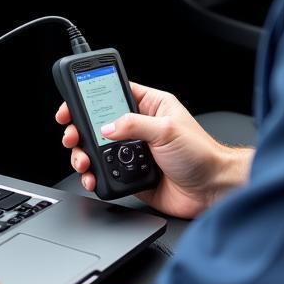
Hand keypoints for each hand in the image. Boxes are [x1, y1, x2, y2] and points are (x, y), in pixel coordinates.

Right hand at [57, 82, 251, 218]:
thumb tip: (106, 126)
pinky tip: (93, 176)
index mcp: (150, 106)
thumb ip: (134, 125)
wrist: (212, 189)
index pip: (113, 93)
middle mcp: (139, 127)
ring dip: (83, 154)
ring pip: (97, 149)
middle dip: (79, 129)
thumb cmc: (201, 153)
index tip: (71, 105)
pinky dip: (94, 175)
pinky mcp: (131, 174)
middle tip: (71, 134)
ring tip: (82, 160)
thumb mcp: (166, 130)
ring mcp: (133, 151)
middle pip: (98, 122)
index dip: (89, 96)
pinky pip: (105, 173)